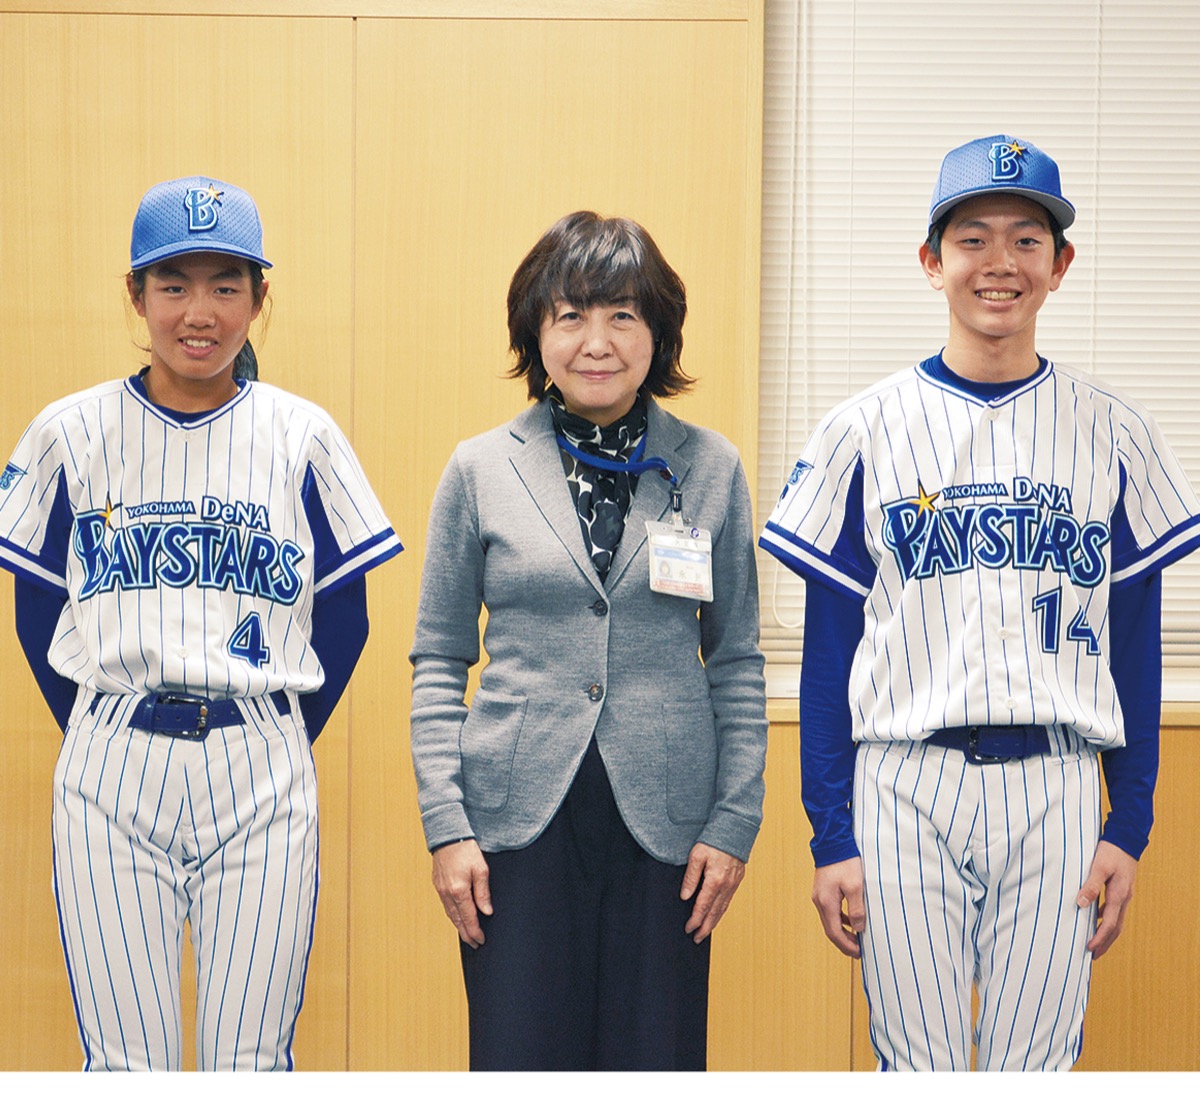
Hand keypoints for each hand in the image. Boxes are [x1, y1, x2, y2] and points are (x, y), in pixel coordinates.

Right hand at [431, 839, 492, 948]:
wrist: (448, 835)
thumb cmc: (466, 849)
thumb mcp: (481, 869)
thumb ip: (483, 892)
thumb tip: (486, 911)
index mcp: (459, 891)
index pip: (468, 918)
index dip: (475, 931)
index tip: (481, 941)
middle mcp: (447, 893)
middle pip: (457, 920)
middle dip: (467, 934)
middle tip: (475, 944)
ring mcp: (440, 890)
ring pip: (450, 914)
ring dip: (459, 926)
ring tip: (467, 935)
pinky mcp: (437, 885)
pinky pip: (445, 906)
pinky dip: (452, 915)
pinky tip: (457, 918)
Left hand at [681, 843, 745, 942]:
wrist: (734, 830)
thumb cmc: (712, 840)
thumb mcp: (696, 856)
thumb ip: (690, 877)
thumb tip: (685, 897)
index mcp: (715, 880)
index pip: (703, 906)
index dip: (695, 920)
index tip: (688, 929)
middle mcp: (726, 885)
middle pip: (715, 912)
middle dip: (705, 927)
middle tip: (697, 939)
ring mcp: (733, 884)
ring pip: (723, 908)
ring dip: (714, 922)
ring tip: (705, 932)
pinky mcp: (737, 880)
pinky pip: (729, 901)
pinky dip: (722, 911)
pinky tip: (717, 915)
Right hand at [812, 857, 865, 957]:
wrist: (833, 842)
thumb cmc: (845, 862)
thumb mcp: (856, 886)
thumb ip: (857, 909)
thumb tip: (858, 929)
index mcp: (826, 902)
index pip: (834, 933)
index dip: (846, 945)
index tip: (858, 953)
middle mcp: (819, 901)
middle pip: (830, 930)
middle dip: (844, 942)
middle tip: (857, 951)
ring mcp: (819, 896)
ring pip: (829, 921)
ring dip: (842, 932)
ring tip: (855, 939)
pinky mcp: (822, 891)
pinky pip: (830, 911)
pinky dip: (839, 920)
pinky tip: (849, 921)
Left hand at [1076, 839, 1137, 958]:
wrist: (1126, 839)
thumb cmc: (1111, 851)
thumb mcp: (1098, 866)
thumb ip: (1090, 885)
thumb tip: (1081, 904)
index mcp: (1119, 895)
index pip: (1109, 924)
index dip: (1100, 938)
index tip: (1089, 949)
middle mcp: (1124, 898)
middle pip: (1116, 927)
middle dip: (1105, 942)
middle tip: (1094, 955)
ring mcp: (1125, 894)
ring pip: (1117, 920)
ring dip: (1107, 933)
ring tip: (1096, 943)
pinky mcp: (1122, 889)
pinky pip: (1115, 910)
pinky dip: (1107, 919)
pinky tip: (1096, 919)